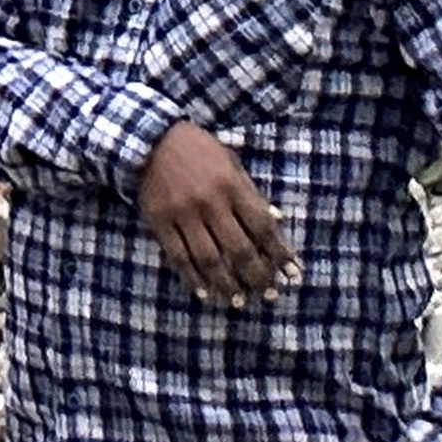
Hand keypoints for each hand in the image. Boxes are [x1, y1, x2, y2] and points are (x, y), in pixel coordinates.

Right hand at [135, 119, 289, 307]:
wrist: (150, 140)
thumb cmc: (199, 150)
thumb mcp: (232, 162)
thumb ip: (252, 192)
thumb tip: (277, 221)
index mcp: (231, 185)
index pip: (261, 227)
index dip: (278, 253)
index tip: (291, 273)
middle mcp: (209, 202)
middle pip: (238, 248)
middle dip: (257, 275)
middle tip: (268, 294)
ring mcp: (182, 214)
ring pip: (209, 258)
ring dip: (227, 283)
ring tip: (239, 301)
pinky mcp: (159, 221)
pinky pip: (178, 256)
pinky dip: (192, 278)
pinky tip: (205, 292)